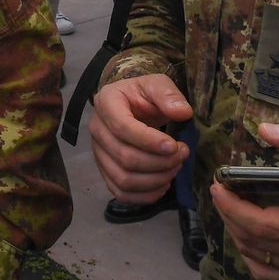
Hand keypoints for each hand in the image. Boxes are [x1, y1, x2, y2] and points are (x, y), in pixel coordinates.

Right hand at [90, 74, 191, 203]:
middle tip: (182, 155)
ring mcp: (98, 152)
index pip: (122, 128)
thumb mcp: (157, 84)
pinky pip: (122, 193)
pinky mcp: (105, 170)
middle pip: (124, 157)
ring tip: (175, 168)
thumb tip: (182, 112)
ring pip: (123, 179)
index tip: (175, 146)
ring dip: (156, 180)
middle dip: (159, 162)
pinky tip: (164, 184)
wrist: (132, 106)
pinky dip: (146, 195)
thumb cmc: (144, 95)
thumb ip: (169, 95)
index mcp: (106, 103)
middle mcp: (96, 128)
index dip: (150, 141)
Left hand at [211, 122, 278, 279]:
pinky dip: (253, 257)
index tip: (219, 186)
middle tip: (220, 192)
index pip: (263, 226)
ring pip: (260, 261)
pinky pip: (272, 276)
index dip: (233, 208)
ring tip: (231, 209)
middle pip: (255, 242)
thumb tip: (265, 129)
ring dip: (238, 235)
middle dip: (229, 216)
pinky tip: (250, 236)